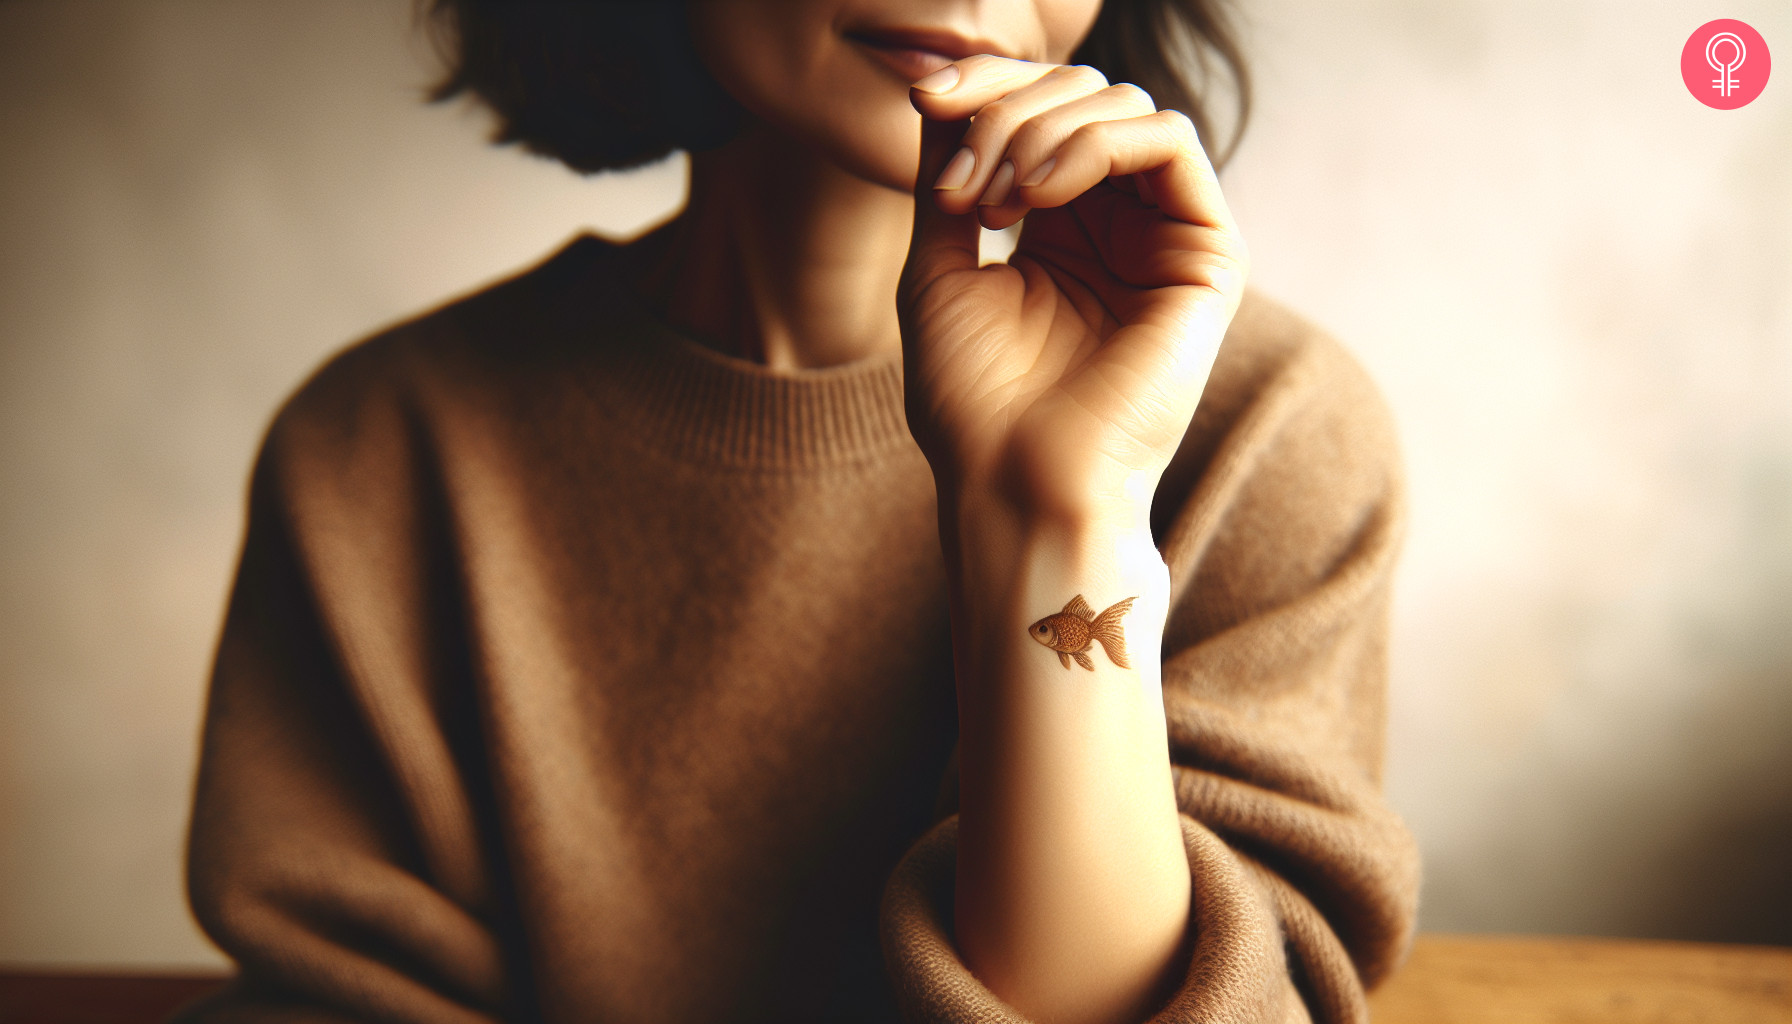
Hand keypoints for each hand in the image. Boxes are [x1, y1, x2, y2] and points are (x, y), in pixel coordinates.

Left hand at [901, 56, 1247, 529]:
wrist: (1016, 484)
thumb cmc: (973, 401)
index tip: (924, 98)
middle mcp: (1118, 224)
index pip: (1038, 109)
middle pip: (1080, 94)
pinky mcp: (1207, 256)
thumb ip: (950, 173)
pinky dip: (1095, 144)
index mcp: (1059, 227)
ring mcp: (1164, 237)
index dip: (985, 85)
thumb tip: (942, 88)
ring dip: (1041, 129)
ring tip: (994, 201)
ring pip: (1122, 106)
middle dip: (1005, 110)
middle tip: (959, 184)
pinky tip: (1040, 195)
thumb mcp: (938, 267)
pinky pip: (1169, 142)